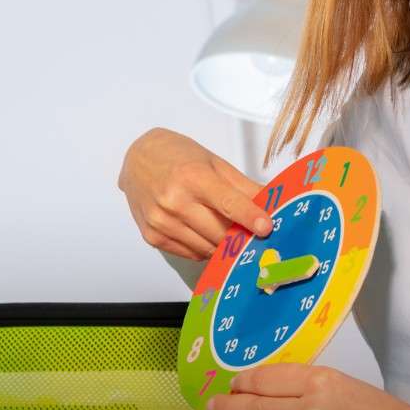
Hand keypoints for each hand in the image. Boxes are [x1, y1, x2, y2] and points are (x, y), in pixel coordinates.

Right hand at [117, 128, 272, 260]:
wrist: (136, 159)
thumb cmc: (178, 156)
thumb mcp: (213, 162)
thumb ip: (243, 186)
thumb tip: (274, 204)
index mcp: (192, 177)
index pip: (228, 204)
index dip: (250, 218)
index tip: (267, 228)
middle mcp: (174, 201)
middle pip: (219, 232)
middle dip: (240, 235)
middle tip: (252, 233)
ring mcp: (160, 222)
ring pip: (206, 248)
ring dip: (222, 244)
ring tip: (227, 232)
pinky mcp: (152, 237)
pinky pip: (190, 254)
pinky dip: (203, 247)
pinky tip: (203, 232)